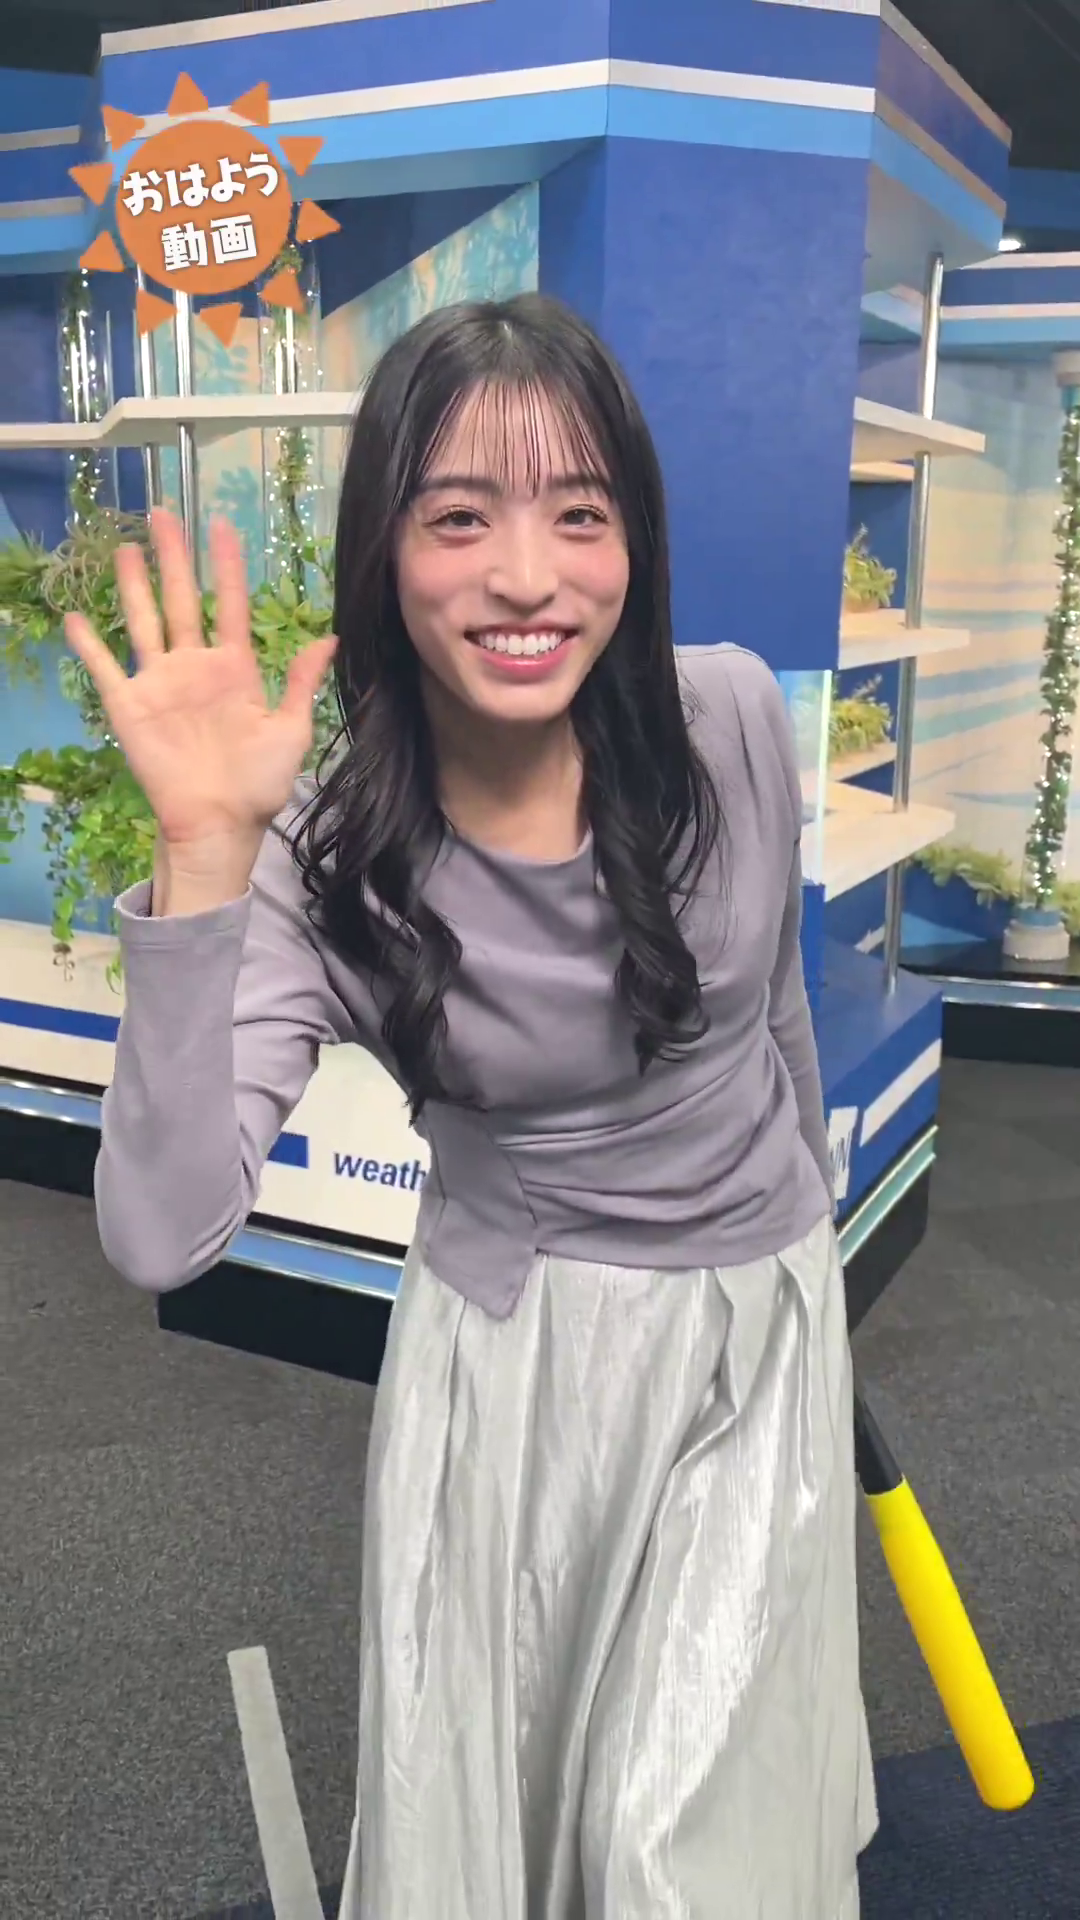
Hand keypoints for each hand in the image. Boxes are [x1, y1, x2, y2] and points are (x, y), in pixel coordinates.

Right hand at [64, 509, 336, 864]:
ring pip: (144, 621)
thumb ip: (302, 682)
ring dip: (135, 585)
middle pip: (183, 599)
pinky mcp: (130, 706)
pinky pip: (105, 669)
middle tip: (165, 513)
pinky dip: (90, 644)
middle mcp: (194, 666)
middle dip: (174, 557)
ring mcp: (160, 683)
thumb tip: (329, 638)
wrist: (221, 823)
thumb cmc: (259, 782)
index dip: (228, 566)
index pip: (230, 605)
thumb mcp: (292, 730)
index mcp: (235, 668)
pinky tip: (76, 616)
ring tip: (127, 546)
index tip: (223, 526)